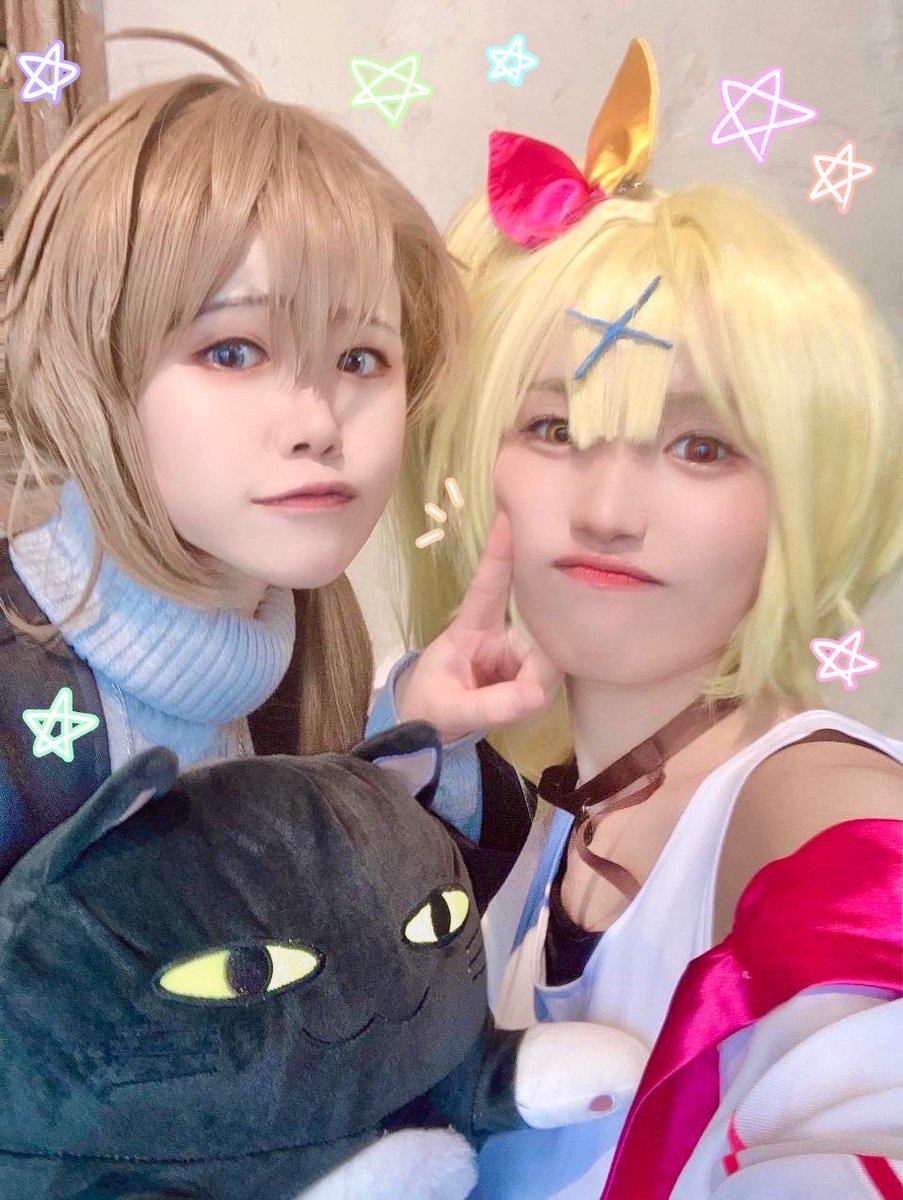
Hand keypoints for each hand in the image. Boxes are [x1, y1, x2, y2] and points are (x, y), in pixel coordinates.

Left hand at [396, 511, 561, 742]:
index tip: (509, 516)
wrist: (430, 731)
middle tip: (520, 693)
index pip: (488, 585)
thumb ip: (488, 706)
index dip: (500, 553)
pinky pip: (551, 679)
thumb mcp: (448, 710)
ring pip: (552, 658)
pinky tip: (519, 705)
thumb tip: (536, 695)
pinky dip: (537, 698)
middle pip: (539, 624)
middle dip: (537, 660)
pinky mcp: (535, 671)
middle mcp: (503, 630)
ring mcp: (522, 650)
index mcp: (472, 627)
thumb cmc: (430, 707)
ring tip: (504, 705)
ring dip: (536, 687)